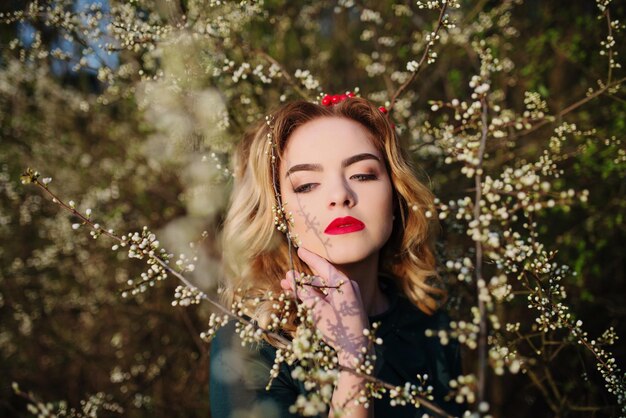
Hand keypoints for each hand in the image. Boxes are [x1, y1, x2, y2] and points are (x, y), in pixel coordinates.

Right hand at [280, 247, 369, 366]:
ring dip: (306, 289)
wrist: (356, 350)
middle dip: (302, 279)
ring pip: (322, 289)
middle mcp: (347, 287)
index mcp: (343, 284)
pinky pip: (327, 298)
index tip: (299, 249)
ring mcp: (347, 298)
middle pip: (321, 278)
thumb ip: (303, 292)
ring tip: (287, 288)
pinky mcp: (345, 308)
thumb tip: (290, 278)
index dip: (310, 257)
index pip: (323, 265)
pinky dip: (314, 297)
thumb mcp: (317, 309)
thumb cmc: (338, 328)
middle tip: (286, 277)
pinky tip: (300, 297)